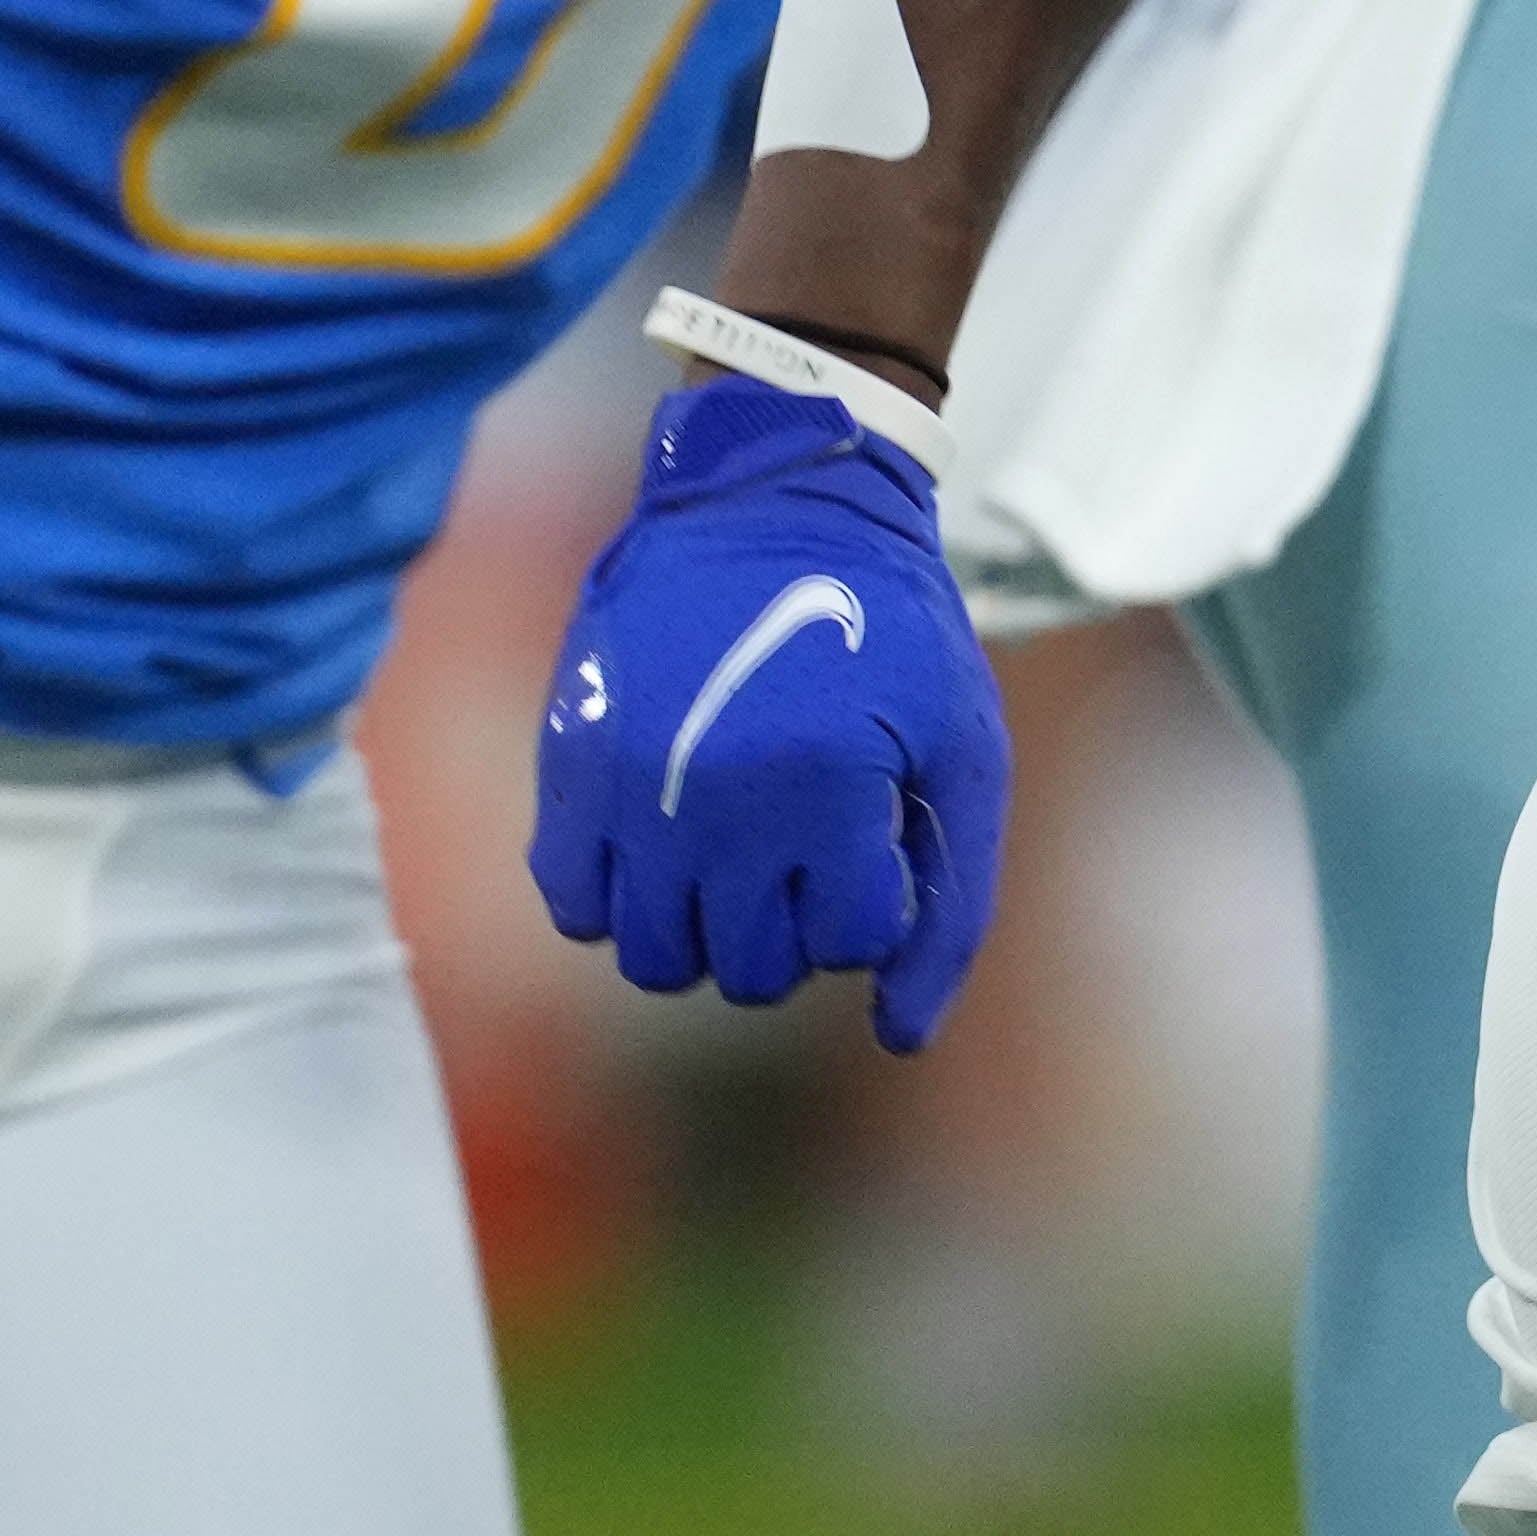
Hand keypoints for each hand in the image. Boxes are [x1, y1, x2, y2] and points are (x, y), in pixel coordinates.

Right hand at [529, 373, 1011, 1044]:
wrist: (774, 497)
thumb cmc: (891, 631)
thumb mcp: (964, 750)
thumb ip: (952, 903)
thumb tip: (902, 1038)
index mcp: (829, 790)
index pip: (848, 940)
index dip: (872, 895)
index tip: (873, 828)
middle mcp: (721, 801)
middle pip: (749, 971)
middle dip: (792, 929)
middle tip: (804, 850)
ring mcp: (634, 786)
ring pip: (657, 959)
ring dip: (706, 932)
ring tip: (737, 857)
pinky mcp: (571, 764)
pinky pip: (572, 905)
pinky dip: (619, 900)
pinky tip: (667, 845)